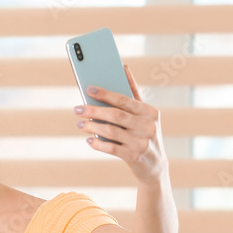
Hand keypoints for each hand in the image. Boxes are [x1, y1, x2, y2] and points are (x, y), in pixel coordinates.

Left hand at [74, 66, 167, 184]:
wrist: (155, 165)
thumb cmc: (144, 133)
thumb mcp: (144, 115)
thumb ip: (133, 93)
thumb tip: (124, 68)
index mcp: (150, 112)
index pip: (124, 100)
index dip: (105, 94)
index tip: (89, 89)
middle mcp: (148, 126)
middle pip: (115, 115)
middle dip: (94, 111)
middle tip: (77, 109)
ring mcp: (141, 142)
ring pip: (111, 131)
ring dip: (92, 127)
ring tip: (80, 124)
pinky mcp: (134, 157)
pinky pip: (111, 148)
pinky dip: (98, 143)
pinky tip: (89, 140)